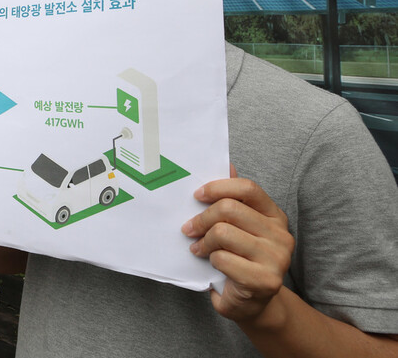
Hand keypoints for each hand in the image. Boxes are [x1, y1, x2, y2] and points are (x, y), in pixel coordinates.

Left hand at [183, 165, 293, 322]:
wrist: (253, 303)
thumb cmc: (241, 260)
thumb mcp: (239, 228)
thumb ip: (234, 199)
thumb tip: (227, 165)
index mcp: (274, 216)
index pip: (247, 189)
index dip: (218, 187)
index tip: (197, 195)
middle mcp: (281, 235)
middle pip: (229, 209)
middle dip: (202, 218)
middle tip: (189, 228)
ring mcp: (276, 258)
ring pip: (223, 233)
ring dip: (204, 242)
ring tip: (198, 248)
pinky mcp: (265, 280)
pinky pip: (223, 259)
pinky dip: (211, 260)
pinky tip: (213, 265)